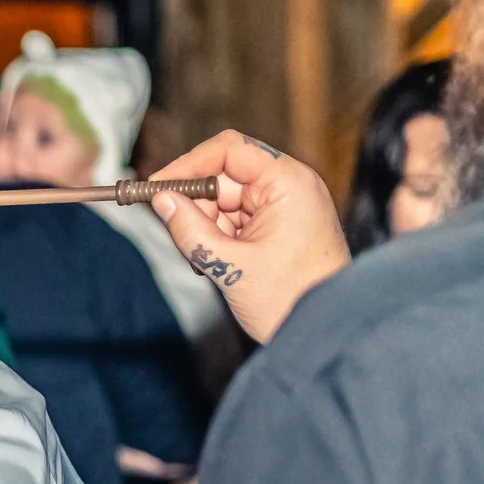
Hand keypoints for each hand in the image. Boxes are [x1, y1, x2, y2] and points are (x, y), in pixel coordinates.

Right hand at [145, 130, 350, 344]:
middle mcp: (290, 187)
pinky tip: (219, 264)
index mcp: (288, 183)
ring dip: (208, 229)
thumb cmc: (293, 301)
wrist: (327, 333)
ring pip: (227, 202)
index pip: (229, 150)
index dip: (187, 165)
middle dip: (197, 208)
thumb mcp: (229, 266)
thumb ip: (190, 230)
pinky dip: (221, 239)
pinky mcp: (281, 227)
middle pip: (225, 177)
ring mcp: (287, 207)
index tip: (156, 187)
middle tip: (181, 237)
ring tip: (210, 263)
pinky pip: (239, 220)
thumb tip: (162, 201)